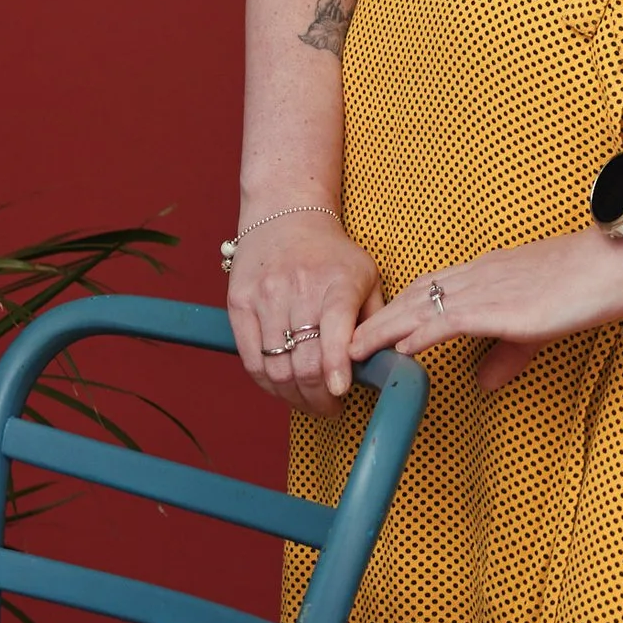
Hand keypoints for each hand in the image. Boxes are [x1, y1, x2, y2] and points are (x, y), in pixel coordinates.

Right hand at [227, 209, 382, 409]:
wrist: (286, 214)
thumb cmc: (333, 254)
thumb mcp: (367, 276)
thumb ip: (375, 321)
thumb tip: (383, 366)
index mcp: (337, 283)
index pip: (335, 332)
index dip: (336, 368)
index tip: (340, 392)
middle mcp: (298, 289)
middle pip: (304, 361)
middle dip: (319, 397)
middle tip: (330, 407)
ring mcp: (264, 297)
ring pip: (276, 367)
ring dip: (294, 396)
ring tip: (309, 402)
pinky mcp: (239, 304)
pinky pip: (250, 359)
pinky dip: (268, 383)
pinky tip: (283, 388)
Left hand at [350, 225, 622, 395]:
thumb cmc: (593, 280)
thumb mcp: (543, 322)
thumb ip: (510, 351)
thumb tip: (485, 380)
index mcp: (490, 273)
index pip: (431, 290)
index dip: (397, 310)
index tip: (369, 331)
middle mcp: (482, 276)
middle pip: (414, 296)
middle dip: (375, 321)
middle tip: (339, 343)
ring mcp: (491, 288)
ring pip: (422, 307)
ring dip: (384, 330)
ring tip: (349, 350)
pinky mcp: (505, 305)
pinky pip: (452, 320)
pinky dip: (421, 334)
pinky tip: (399, 349)